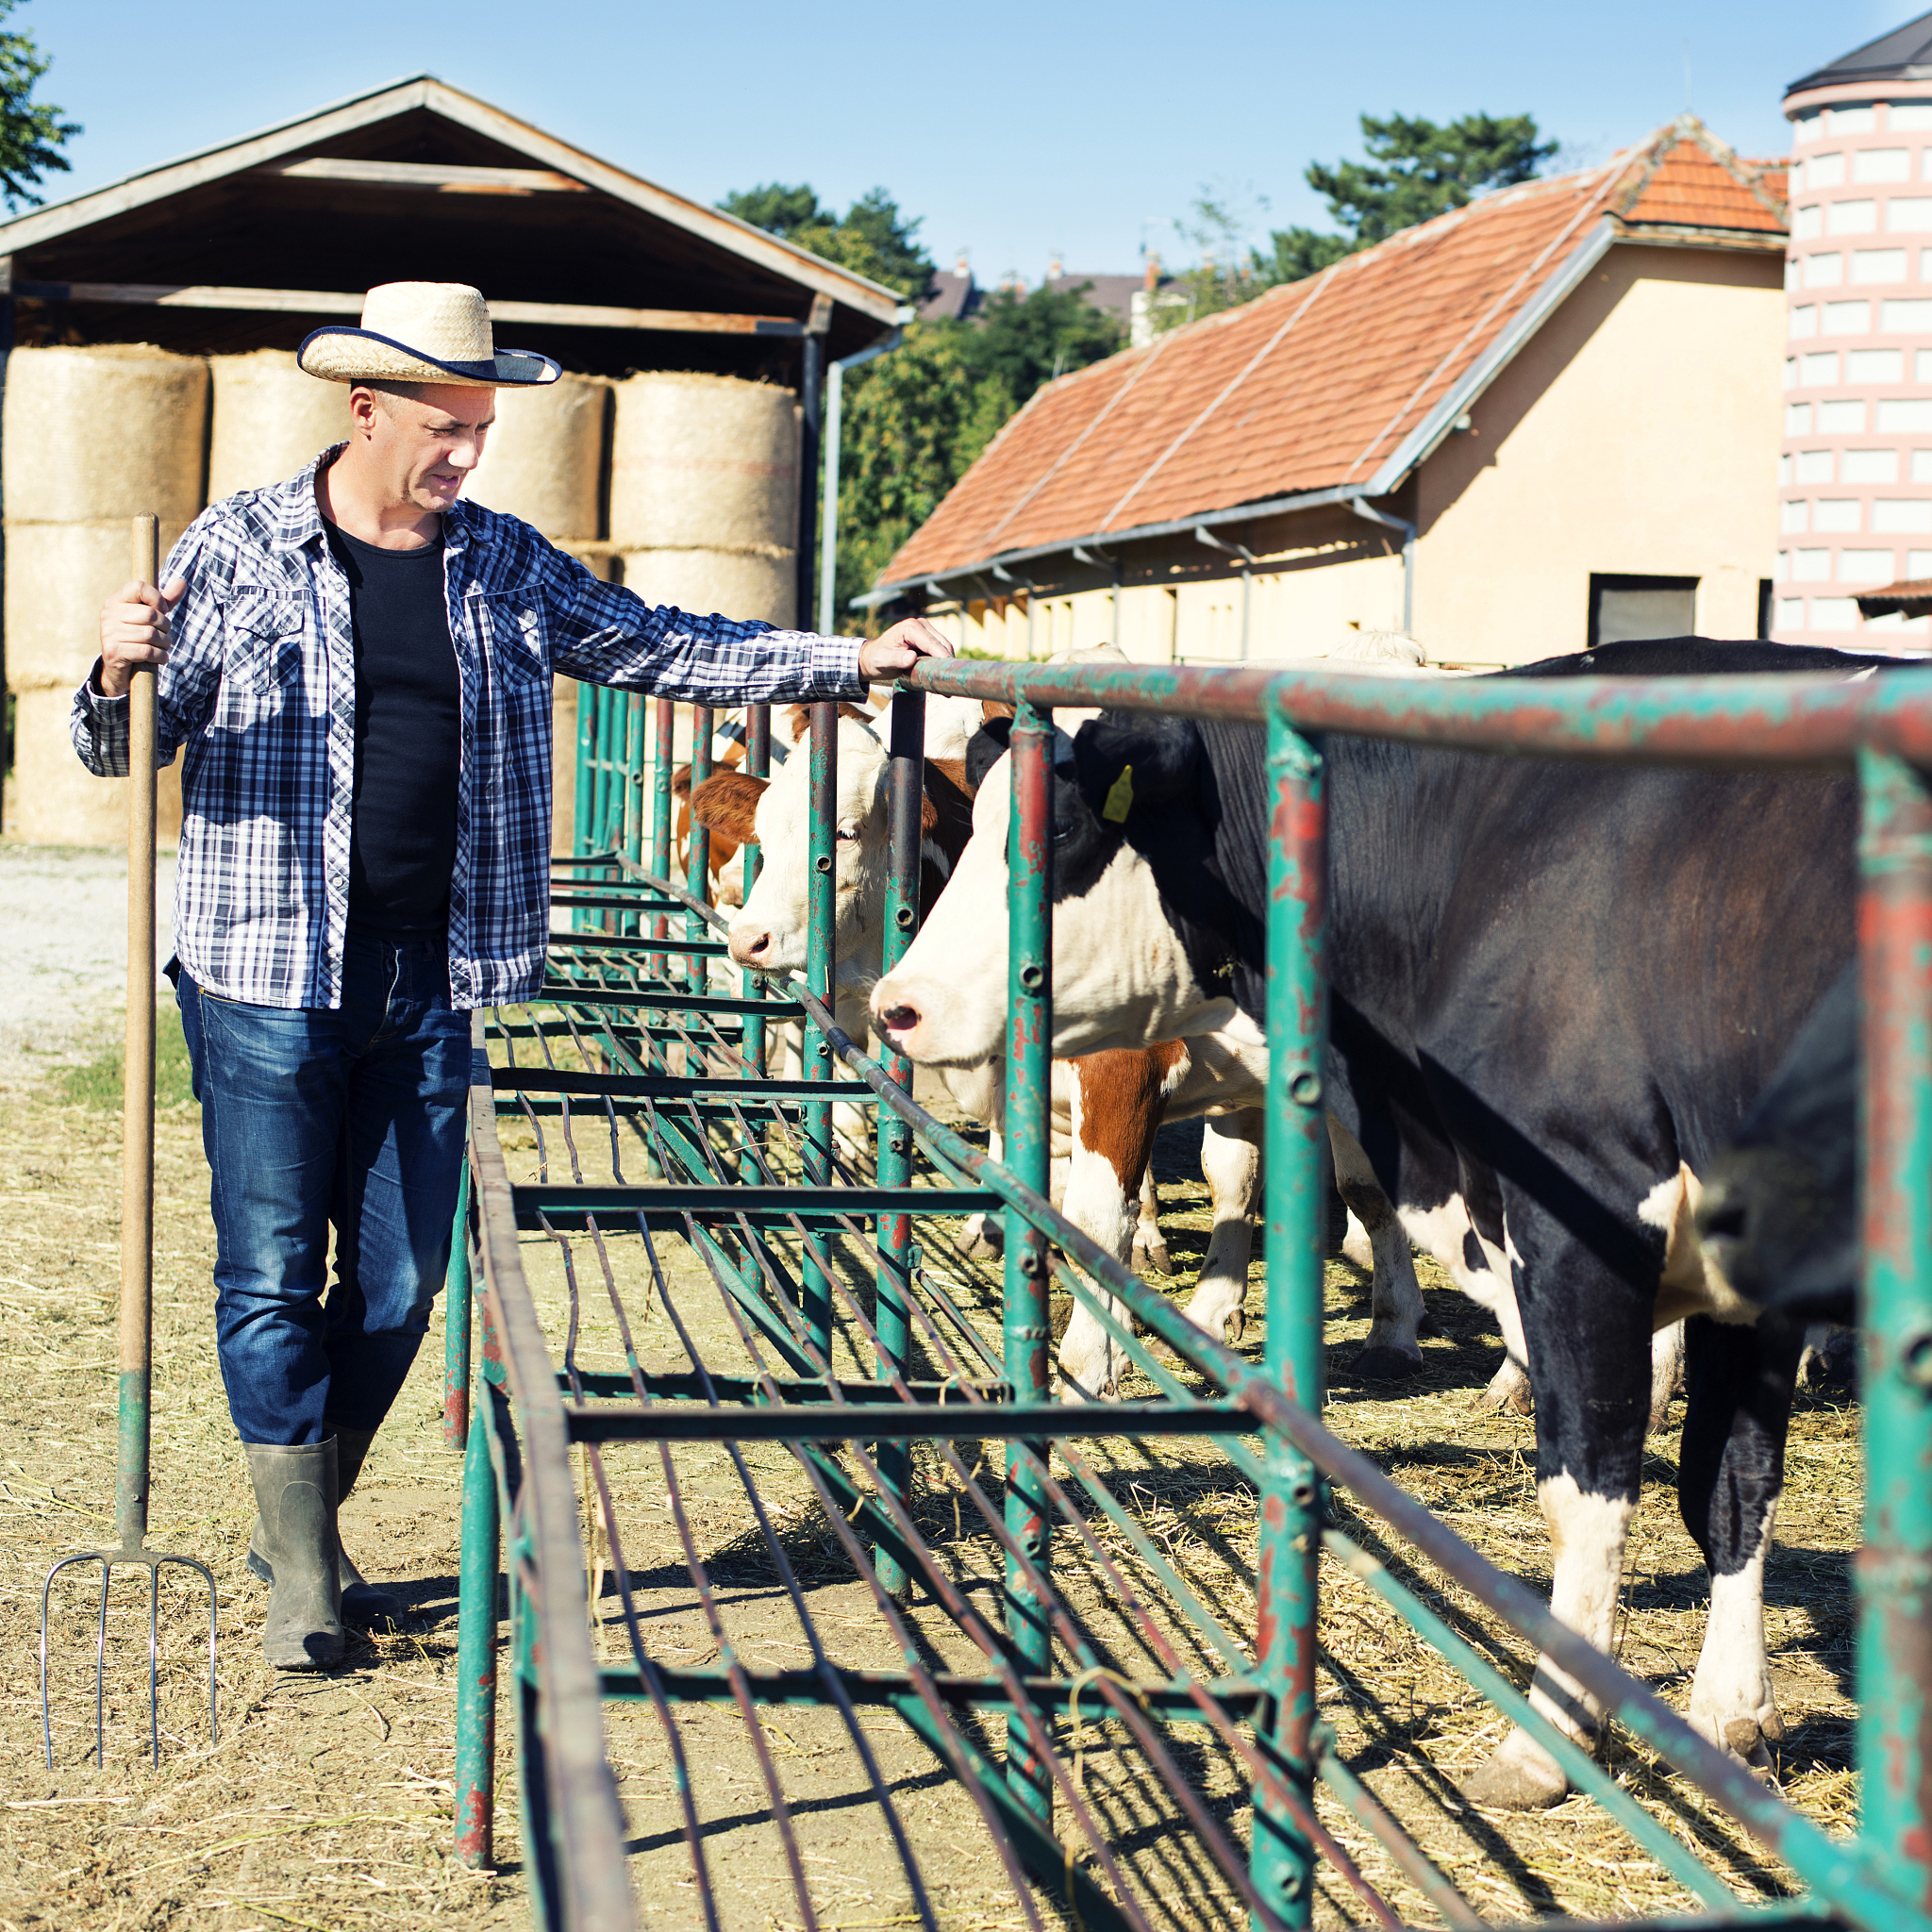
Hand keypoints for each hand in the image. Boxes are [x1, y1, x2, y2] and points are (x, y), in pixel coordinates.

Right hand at [97, 577, 185, 697]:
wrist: (119, 669)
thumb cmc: (138, 637)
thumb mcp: (151, 618)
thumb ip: (165, 601)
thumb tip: (181, 581)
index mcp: (115, 600)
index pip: (139, 587)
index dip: (158, 599)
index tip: (162, 611)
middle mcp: (109, 614)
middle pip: (151, 614)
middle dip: (165, 627)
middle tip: (163, 635)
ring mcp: (109, 633)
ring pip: (151, 634)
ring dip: (164, 644)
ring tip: (161, 647)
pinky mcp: (114, 652)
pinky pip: (147, 651)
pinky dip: (160, 656)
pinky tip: (160, 658)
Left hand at [857, 616, 953, 681]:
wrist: (873, 657)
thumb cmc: (876, 660)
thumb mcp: (883, 661)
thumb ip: (896, 659)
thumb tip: (912, 658)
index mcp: (910, 627)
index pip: (932, 643)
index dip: (942, 658)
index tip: (948, 675)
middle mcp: (920, 624)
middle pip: (943, 644)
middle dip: (946, 662)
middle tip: (948, 682)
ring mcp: (926, 629)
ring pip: (945, 646)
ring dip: (946, 662)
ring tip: (944, 679)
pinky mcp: (929, 636)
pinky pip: (942, 648)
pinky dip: (943, 660)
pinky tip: (940, 673)